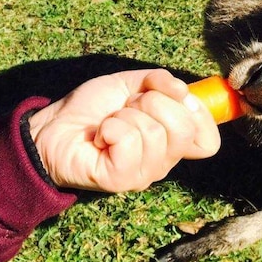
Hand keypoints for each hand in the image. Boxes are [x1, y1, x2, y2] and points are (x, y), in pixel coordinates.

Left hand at [28, 69, 220, 192]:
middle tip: (128, 107)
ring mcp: (143, 174)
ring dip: (125, 115)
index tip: (176, 96)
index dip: (199, 114)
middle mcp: (162, 162)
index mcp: (170, 142)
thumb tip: (183, 91)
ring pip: (154, 132)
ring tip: (109, 122)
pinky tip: (99, 136)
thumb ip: (159, 82)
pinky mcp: (120, 179)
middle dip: (152, 103)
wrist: (52, 126)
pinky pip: (130, 142)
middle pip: (184, 129)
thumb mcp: (130, 84)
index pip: (209, 140)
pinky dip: (111, 128)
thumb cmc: (92, 109)